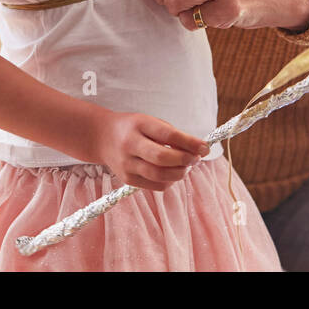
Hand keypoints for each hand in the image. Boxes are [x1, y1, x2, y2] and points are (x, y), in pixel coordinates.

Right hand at [90, 110, 209, 190]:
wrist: (102, 137)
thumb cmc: (134, 128)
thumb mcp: (150, 122)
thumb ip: (172, 135)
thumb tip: (198, 150)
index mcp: (139, 125)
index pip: (168, 135)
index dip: (189, 143)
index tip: (205, 147)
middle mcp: (130, 145)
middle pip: (162, 158)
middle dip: (185, 160)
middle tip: (197, 159)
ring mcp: (127, 164)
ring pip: (160, 176)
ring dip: (180, 173)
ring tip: (187, 167)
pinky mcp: (128, 179)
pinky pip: (156, 186)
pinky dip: (170, 181)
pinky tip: (173, 173)